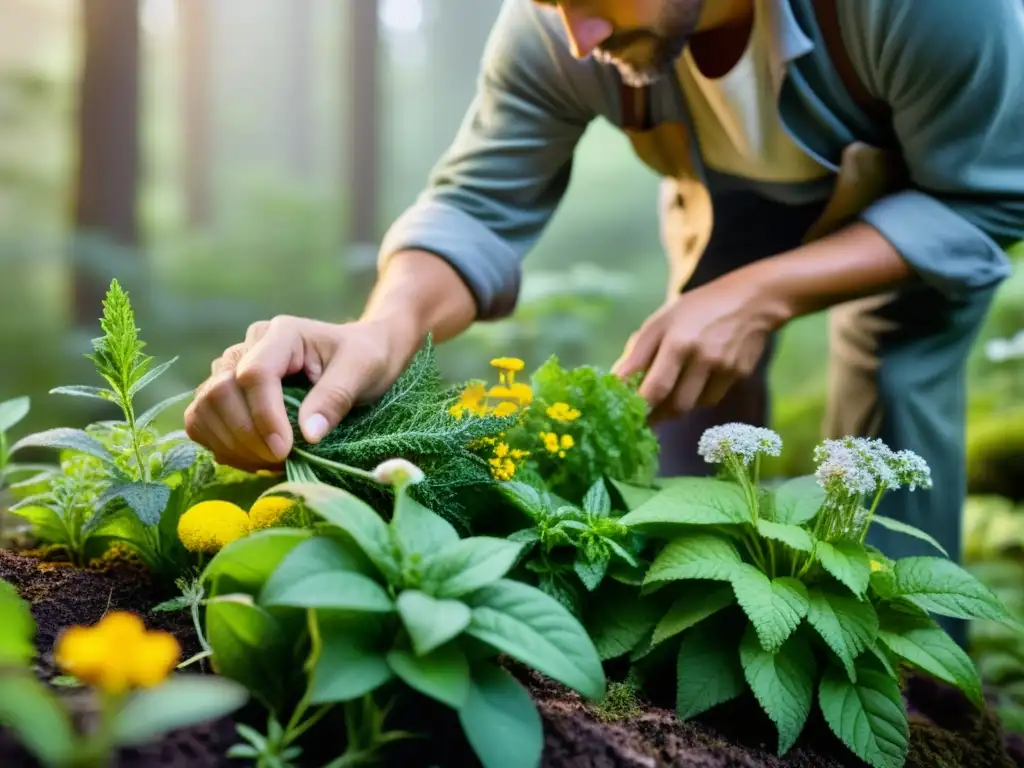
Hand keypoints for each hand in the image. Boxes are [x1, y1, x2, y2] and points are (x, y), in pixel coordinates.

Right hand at [184, 315, 418, 471]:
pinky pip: (202, 420)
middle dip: (247, 436)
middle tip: (282, 460)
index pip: (254, 374)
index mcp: (282, 334)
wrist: (361, 354)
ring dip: (233, 444)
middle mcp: (248, 347)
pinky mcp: (225, 392)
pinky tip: (254, 458)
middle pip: (221, 392)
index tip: (286, 449)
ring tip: (271, 462)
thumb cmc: (365, 358)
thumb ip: (335, 397)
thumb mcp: (363, 371)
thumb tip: (307, 434)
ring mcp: (231, 369)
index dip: (265, 416)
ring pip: (205, 408)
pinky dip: (222, 445)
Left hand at [612, 273, 783, 422]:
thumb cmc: (695, 309)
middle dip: (657, 414)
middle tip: (645, 415)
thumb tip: (617, 385)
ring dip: (677, 405)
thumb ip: (637, 354)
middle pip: (676, 405)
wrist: (751, 300)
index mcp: (678, 341)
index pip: (656, 388)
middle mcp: (703, 357)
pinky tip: (696, 381)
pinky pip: (711, 398)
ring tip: (669, 393)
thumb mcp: (660, 322)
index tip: (628, 414)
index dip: (641, 407)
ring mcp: (725, 368)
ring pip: (694, 405)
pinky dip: (698, 397)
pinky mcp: (740, 375)